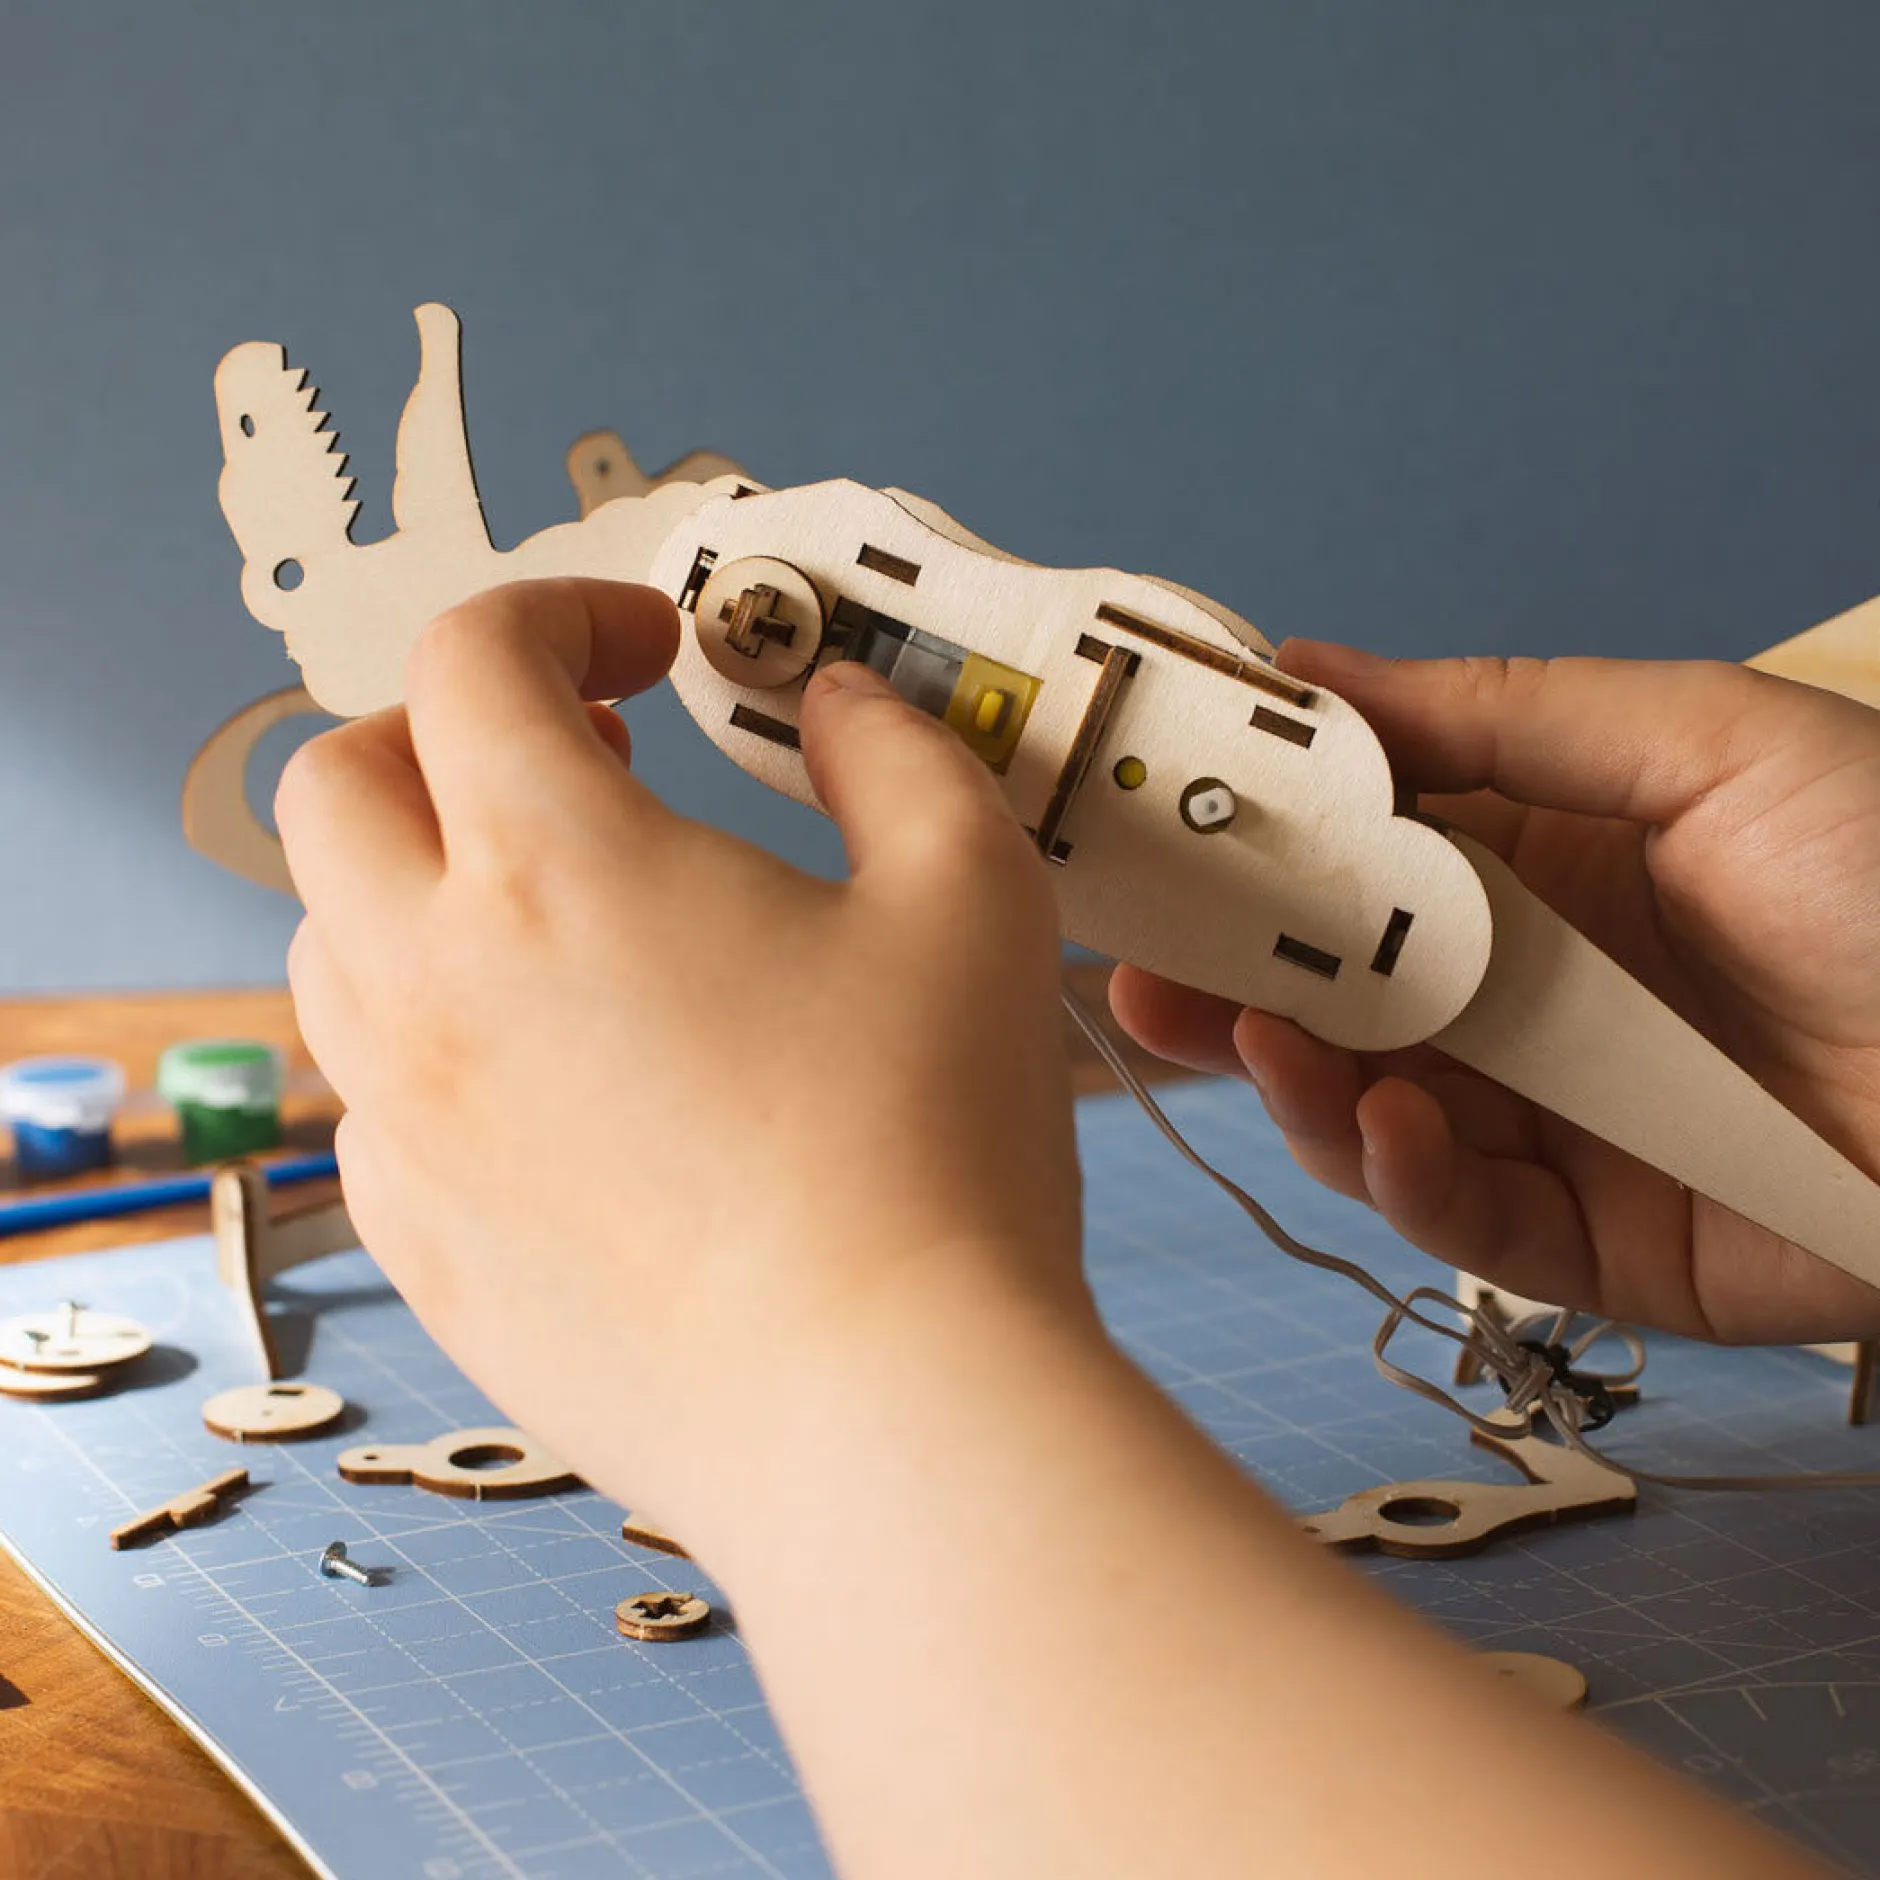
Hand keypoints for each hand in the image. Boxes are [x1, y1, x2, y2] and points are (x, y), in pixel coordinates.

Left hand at [277, 578, 1085, 1542]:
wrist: (881, 1408)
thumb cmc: (928, 1153)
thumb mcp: (970, 890)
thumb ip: (894, 753)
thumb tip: (838, 706)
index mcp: (557, 864)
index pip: (473, 658)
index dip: (563, 612)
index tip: (646, 647)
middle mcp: (438, 985)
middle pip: (337, 786)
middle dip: (437, 734)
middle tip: (572, 761)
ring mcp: (413, 1125)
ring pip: (329, 945)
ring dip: (422, 886)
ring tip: (562, 920)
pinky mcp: (427, 1245)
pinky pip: (371, 1097)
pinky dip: (431, 1038)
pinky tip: (554, 1078)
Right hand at [1113, 644, 1879, 1344]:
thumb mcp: (1704, 744)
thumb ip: (1499, 714)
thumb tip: (1311, 665)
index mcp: (1538, 872)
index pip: (1353, 861)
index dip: (1251, 850)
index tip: (1153, 829)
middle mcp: (1522, 1002)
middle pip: (1331, 999)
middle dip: (1223, 984)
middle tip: (1132, 959)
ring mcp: (1549, 1126)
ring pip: (1366, 1115)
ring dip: (1290, 1082)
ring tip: (1254, 1042)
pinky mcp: (1592, 1244)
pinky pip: (1463, 1223)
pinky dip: (1405, 1182)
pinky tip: (1387, 1126)